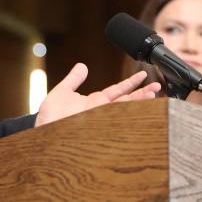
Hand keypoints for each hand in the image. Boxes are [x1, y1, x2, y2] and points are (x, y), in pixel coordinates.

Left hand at [35, 64, 159, 125]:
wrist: (43, 135)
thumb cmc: (49, 117)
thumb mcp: (61, 92)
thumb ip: (73, 79)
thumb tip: (82, 66)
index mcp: (94, 102)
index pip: (117, 90)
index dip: (130, 83)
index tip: (142, 75)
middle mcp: (101, 111)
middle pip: (127, 100)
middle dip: (142, 93)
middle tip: (158, 86)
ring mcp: (103, 119)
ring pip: (126, 109)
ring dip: (140, 102)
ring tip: (155, 94)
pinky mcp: (102, 127)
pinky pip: (119, 120)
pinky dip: (131, 116)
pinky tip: (143, 110)